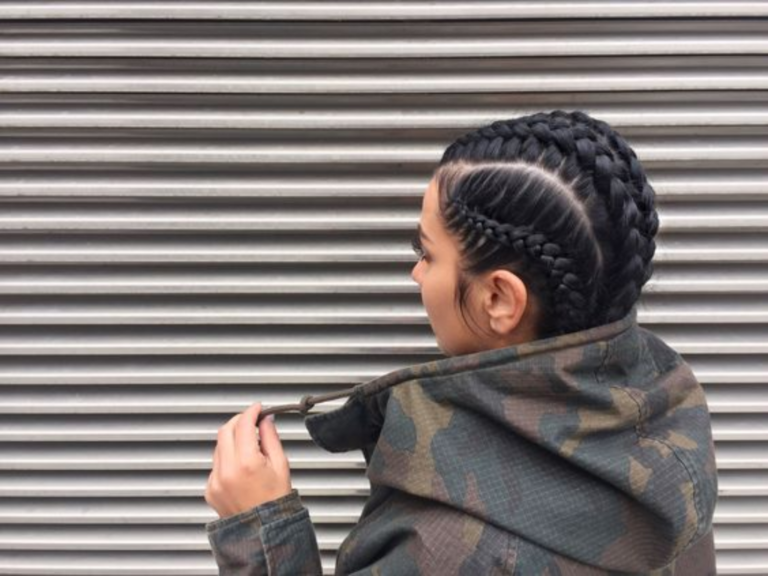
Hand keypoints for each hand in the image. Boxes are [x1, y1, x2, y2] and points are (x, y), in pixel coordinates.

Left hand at [205, 402, 292, 518]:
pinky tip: (241, 467)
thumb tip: (266, 420)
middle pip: (225, 431)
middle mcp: (226, 471)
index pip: (243, 425)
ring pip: (219, 446)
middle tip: (252, 420)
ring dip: (232, 439)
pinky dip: (227, 458)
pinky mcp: (209, 489)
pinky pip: (216, 464)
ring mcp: (215, 481)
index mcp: (246, 463)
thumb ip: (270, 438)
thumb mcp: (280, 465)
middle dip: (239, 421)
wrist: (264, 531)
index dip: (251, 412)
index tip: (258, 408)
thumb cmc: (275, 502)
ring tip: (250, 448)